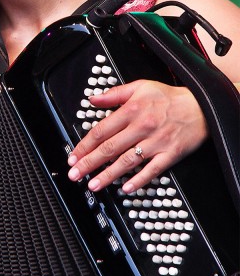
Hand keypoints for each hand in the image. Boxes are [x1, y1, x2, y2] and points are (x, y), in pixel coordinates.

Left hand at [67, 80, 207, 192]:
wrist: (201, 105)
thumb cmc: (169, 97)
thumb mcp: (140, 86)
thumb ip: (114, 94)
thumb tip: (93, 99)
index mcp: (131, 111)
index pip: (101, 131)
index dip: (85, 145)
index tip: (73, 156)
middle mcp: (141, 127)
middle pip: (110, 148)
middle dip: (89, 163)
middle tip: (75, 174)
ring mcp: (156, 142)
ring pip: (127, 161)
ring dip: (108, 175)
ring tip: (93, 185)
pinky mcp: (170, 154)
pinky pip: (152, 170)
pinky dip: (139, 180)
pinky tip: (125, 188)